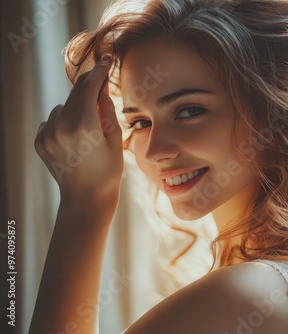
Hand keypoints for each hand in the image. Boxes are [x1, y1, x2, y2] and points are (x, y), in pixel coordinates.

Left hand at [35, 57, 122, 202]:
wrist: (86, 198)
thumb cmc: (108, 171)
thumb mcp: (115, 140)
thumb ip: (107, 110)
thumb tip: (102, 88)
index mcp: (84, 126)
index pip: (89, 87)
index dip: (99, 71)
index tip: (107, 61)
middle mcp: (62, 127)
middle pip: (75, 94)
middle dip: (89, 87)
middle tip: (102, 84)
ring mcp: (48, 134)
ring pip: (63, 107)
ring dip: (76, 108)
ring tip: (88, 129)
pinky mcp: (40, 141)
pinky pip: (53, 120)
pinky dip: (64, 122)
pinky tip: (75, 138)